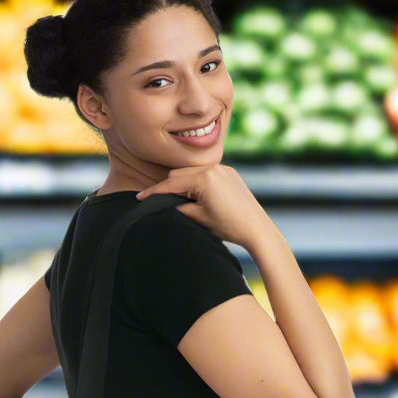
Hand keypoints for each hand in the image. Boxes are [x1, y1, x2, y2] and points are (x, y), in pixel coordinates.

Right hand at [135, 165, 270, 248]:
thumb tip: (166, 203)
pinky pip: (206, 173)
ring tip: (184, 203)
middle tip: (162, 204)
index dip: (154, 192)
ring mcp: (223, 168)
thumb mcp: (198, 219)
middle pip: (179, 174)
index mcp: (204, 179)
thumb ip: (179, 207)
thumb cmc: (229, 227)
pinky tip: (199, 197)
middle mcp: (213, 168)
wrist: (257, 229)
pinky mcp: (229, 173)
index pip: (171, 184)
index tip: (140, 198)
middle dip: (169, 187)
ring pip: (191, 172)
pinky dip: (197, 182)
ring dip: (183, 184)